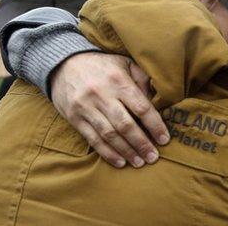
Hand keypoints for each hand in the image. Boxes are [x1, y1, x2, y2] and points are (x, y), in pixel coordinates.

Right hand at [50, 52, 169, 167]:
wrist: (63, 64)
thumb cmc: (103, 66)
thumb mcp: (125, 63)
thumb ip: (143, 79)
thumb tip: (158, 100)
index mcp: (118, 81)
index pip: (141, 107)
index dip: (155, 125)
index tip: (164, 139)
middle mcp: (102, 95)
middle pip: (126, 125)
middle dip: (142, 143)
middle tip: (154, 157)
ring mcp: (86, 108)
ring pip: (110, 135)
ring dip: (126, 151)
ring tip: (140, 162)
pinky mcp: (74, 118)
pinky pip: (93, 139)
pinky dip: (107, 153)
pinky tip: (120, 162)